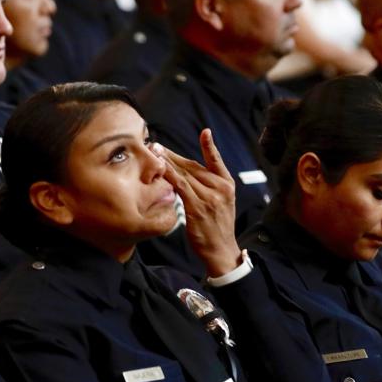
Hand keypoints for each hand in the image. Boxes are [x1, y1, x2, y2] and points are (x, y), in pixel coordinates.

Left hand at [160, 129, 242, 276]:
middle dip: (173, 156)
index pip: (216, 161)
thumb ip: (209, 188)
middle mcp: (220, 188)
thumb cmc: (217, 227)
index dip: (210, 146)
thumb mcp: (221, 203)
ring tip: (155, 152)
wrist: (221, 250)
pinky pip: (180, 187)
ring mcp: (209, 197)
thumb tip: (188, 175)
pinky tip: (160, 169)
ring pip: (184, 174)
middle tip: (157, 146)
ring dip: (167, 162)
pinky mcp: (197, 208)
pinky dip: (169, 176)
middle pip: (192, 166)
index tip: (205, 132)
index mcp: (227, 185)